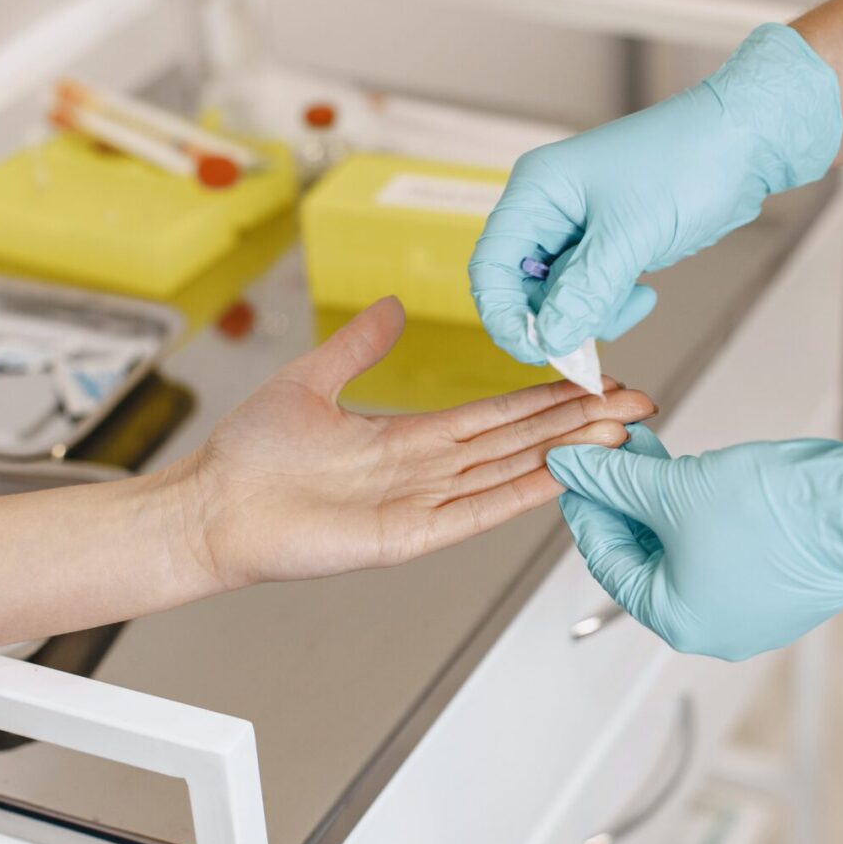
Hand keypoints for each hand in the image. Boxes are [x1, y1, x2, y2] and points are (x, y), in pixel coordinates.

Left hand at [171, 297, 654, 589]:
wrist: (209, 506)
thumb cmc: (248, 457)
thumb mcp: (311, 380)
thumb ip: (358, 346)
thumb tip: (391, 306)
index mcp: (407, 439)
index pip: (495, 415)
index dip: (545, 397)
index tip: (590, 379)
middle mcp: (424, 473)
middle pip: (518, 441)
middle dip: (577, 420)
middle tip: (633, 400)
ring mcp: (420, 506)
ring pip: (507, 472)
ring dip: (563, 452)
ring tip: (616, 430)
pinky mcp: (404, 537)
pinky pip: (472, 512)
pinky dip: (518, 494)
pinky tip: (559, 478)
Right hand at [468, 23, 842, 364]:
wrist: (746, 144)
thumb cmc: (688, 163)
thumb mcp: (631, 235)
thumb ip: (585, 291)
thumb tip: (548, 339)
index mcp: (537, 191)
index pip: (491, 265)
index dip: (504, 315)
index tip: (534, 351)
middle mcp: (550, 209)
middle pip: (523, 287)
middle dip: (556, 319)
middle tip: (588, 344)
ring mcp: (580, 228)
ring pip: (561, 297)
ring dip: (591, 314)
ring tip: (633, 299)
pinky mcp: (609, 244)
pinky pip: (592, 292)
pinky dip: (613, 304)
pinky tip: (645, 291)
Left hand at [545, 425, 842, 660]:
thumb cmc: (777, 512)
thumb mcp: (673, 488)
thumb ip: (615, 480)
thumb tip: (573, 467)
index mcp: (678, 619)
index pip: (608, 562)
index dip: (589, 509)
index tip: (581, 473)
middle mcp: (714, 629)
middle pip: (648, 559)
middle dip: (629, 502)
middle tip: (616, 457)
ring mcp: (751, 613)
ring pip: (687, 553)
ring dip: (665, 504)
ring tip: (656, 456)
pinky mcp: (781, 590)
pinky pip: (725, 553)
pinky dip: (703, 517)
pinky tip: (700, 478)